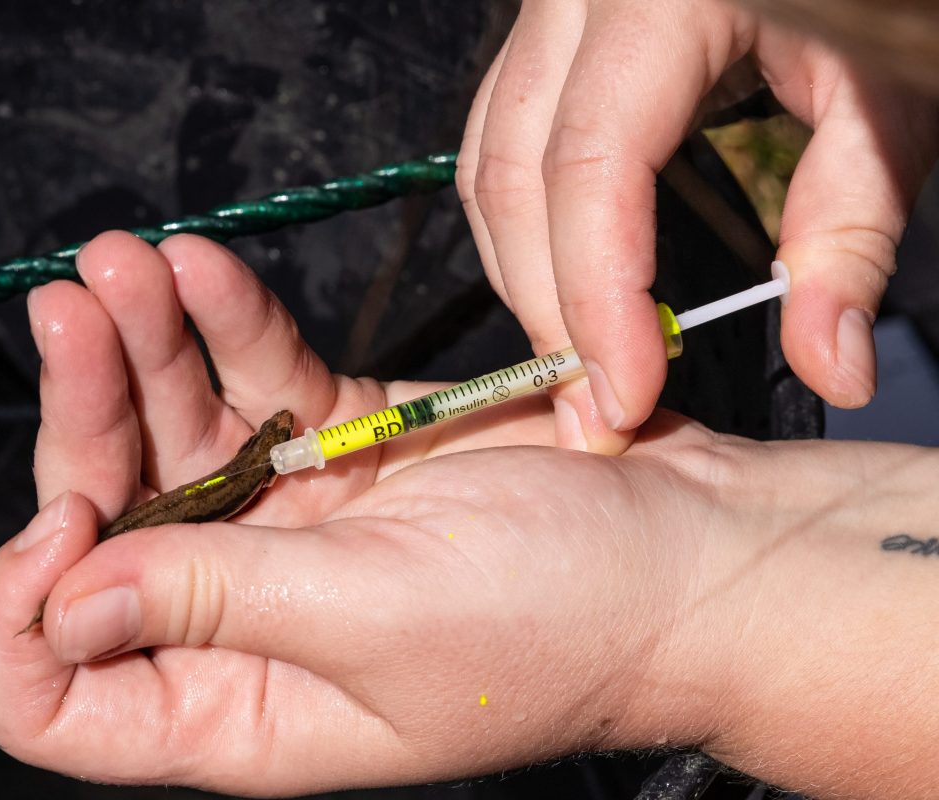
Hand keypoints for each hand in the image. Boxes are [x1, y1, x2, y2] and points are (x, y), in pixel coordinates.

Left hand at [0, 231, 729, 791]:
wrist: (692, 547)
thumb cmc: (564, 618)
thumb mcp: (377, 617)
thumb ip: (215, 602)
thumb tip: (66, 600)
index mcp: (238, 703)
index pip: (62, 697)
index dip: (25, 613)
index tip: (61, 517)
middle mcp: (245, 620)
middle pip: (108, 525)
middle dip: (82, 419)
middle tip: (75, 315)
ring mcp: (290, 526)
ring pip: (173, 434)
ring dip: (140, 347)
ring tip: (123, 262)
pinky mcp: (342, 446)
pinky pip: (258, 380)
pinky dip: (226, 323)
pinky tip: (196, 268)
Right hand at [458, 0, 938, 452]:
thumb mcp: (891, 99)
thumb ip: (852, 231)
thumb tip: (831, 366)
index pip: (590, 165)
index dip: (596, 294)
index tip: (628, 394)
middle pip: (514, 174)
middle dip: (547, 307)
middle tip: (594, 412)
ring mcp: (553, 10)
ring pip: (488, 161)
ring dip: (524, 275)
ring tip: (579, 361)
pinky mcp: (552, 34)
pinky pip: (500, 137)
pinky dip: (523, 227)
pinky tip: (565, 283)